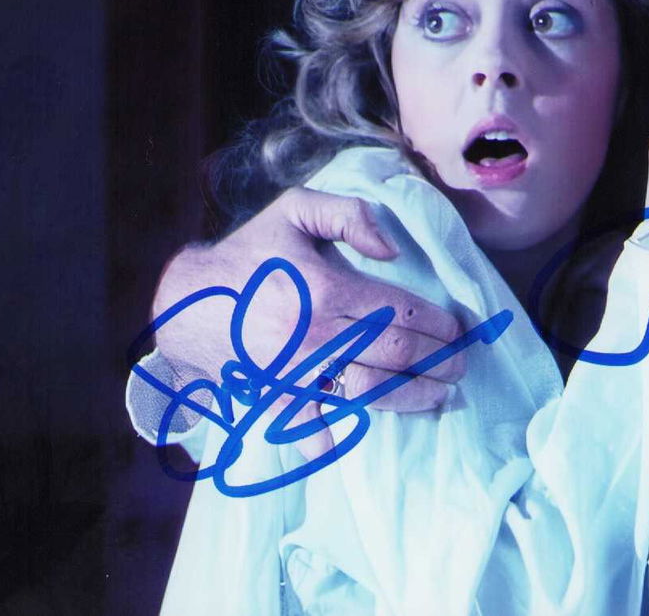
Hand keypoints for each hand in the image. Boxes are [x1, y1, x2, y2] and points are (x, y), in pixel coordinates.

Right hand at [150, 186, 465, 412]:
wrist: (186, 301)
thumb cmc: (248, 253)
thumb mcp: (294, 210)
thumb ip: (349, 215)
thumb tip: (392, 249)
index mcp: (327, 288)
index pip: (403, 311)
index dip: (439, 324)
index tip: (459, 330)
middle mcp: (317, 335)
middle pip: (396, 354)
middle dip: (438, 362)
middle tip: (461, 365)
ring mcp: (297, 372)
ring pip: (370, 392)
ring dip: (412, 397)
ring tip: (439, 396)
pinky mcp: (276, 397)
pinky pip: (314, 427)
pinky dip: (337, 437)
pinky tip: (364, 434)